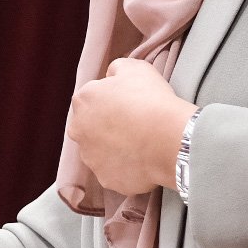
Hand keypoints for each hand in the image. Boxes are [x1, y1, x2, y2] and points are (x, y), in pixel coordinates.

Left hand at [66, 57, 197, 196]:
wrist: (168, 138)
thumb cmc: (151, 99)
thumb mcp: (135, 67)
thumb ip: (116, 69)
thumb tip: (111, 77)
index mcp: (83, 100)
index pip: (92, 99)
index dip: (112, 101)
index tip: (130, 104)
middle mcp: (79, 130)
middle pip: (91, 128)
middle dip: (107, 127)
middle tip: (134, 126)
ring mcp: (91, 159)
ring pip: (101, 153)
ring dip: (116, 149)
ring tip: (142, 145)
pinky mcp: (106, 180)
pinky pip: (117, 173)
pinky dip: (128, 169)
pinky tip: (145, 161)